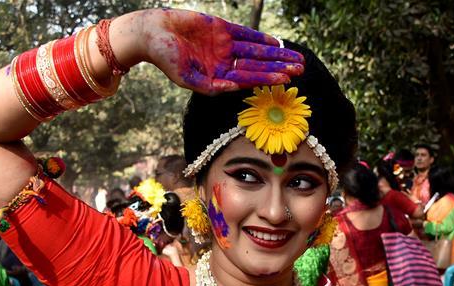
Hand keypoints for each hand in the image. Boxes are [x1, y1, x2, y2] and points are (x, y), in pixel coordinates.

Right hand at [141, 9, 304, 94]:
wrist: (152, 33)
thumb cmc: (166, 59)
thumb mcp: (187, 78)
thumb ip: (211, 86)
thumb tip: (234, 88)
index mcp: (218, 77)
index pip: (249, 78)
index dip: (267, 78)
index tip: (286, 79)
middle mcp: (224, 63)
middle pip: (258, 66)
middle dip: (279, 67)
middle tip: (301, 69)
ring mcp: (224, 46)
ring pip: (256, 52)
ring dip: (275, 54)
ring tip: (296, 58)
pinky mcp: (220, 29)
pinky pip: (245, 35)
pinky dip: (260, 39)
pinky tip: (276, 43)